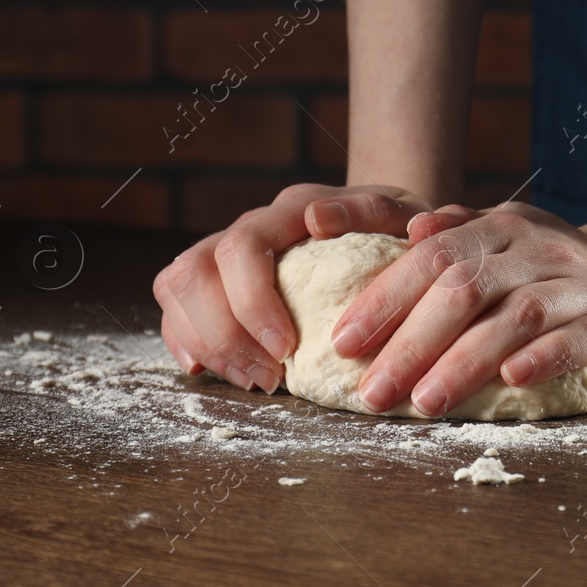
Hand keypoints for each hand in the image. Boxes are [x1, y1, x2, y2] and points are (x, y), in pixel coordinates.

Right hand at [152, 182, 432, 392]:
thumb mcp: (410, 219)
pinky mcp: (216, 279)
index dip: (253, 302)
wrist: (386, 224)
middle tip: (270, 378)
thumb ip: (401, 217)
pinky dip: (184, 338)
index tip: (288, 352)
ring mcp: (226, 248)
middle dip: (226, 333)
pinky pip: (175, 304)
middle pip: (197, 269)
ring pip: (177, 283)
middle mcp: (253, 223)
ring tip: (254, 380)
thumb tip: (364, 222)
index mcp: (293, 206)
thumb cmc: (399, 229)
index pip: (245, 246)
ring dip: (206, 341)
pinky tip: (208, 368)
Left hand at [329, 202, 586, 415]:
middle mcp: (544, 249)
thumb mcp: (512, 242)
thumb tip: (413, 229)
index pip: (436, 256)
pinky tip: (511, 381)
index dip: (386, 298)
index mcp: (507, 229)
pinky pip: (583, 338)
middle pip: (470, 287)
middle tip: (372, 393)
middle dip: (413, 341)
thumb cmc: (561, 270)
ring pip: (520, 316)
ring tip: (425, 402)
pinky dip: (545, 358)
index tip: (342, 343)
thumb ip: (462, 236)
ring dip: (467, 360)